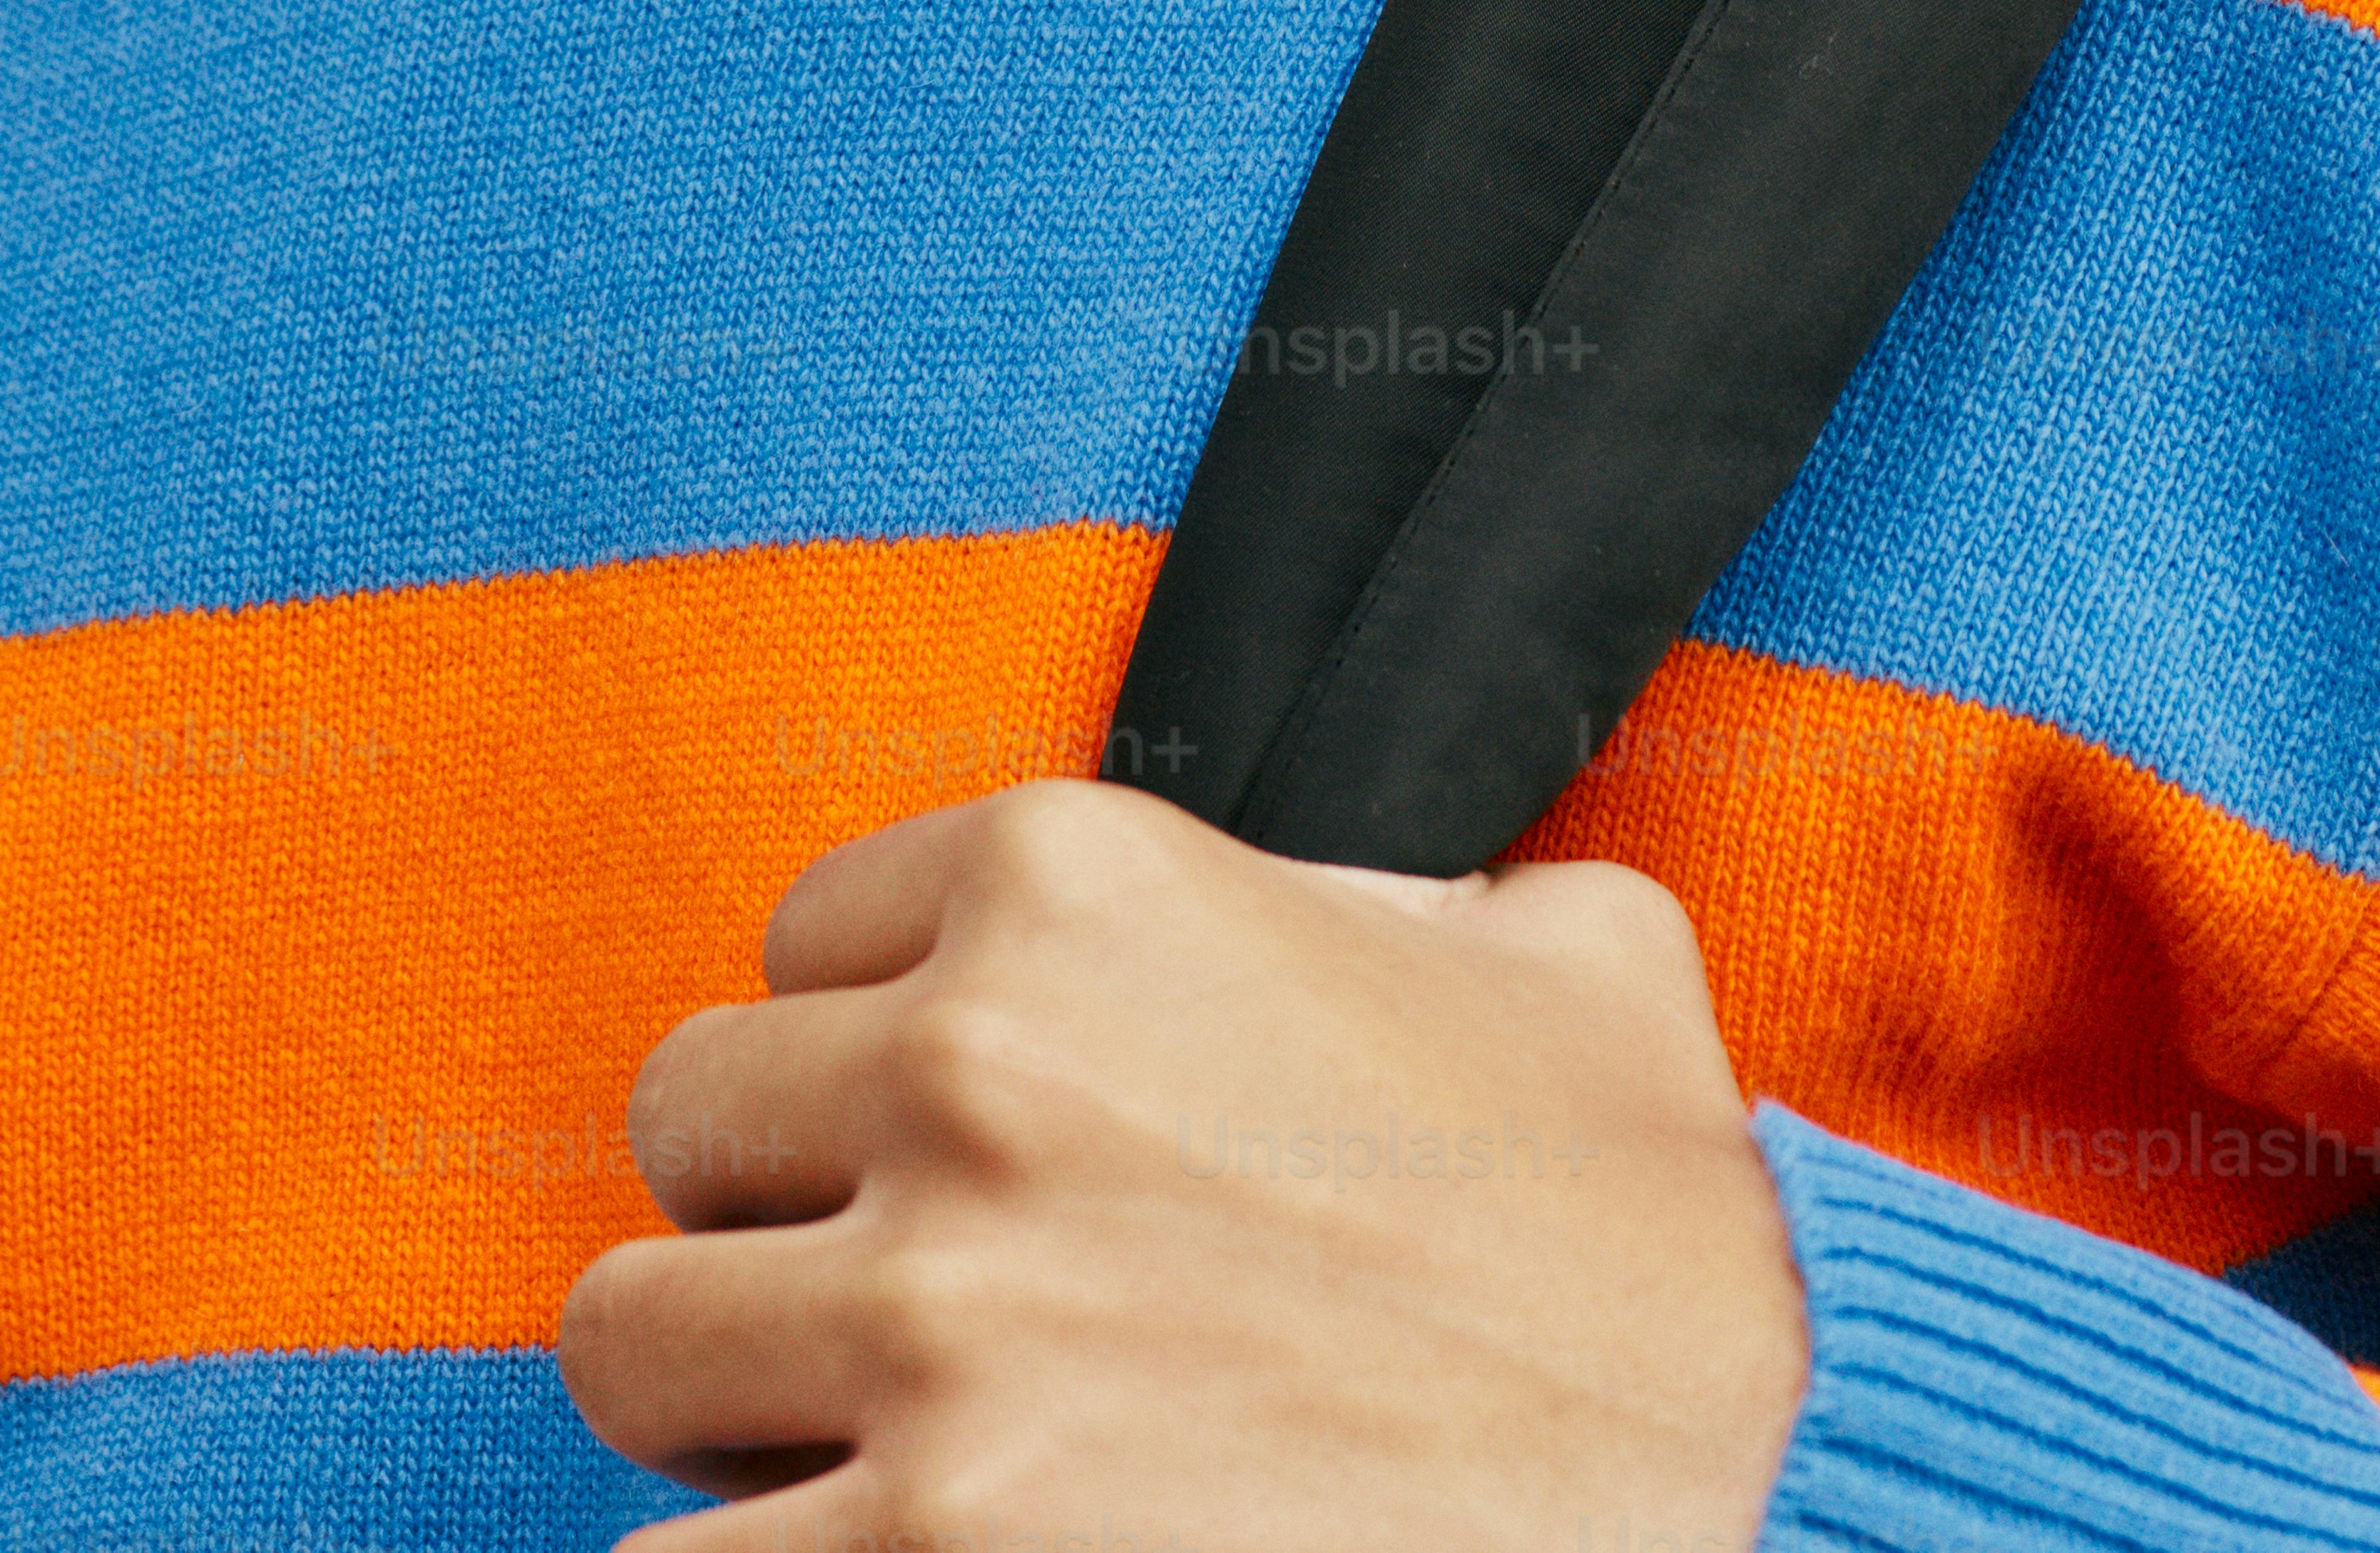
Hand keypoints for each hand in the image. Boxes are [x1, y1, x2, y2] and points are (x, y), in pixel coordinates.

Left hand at [554, 775, 1812, 1552]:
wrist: (1748, 1494)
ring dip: (743, 1409)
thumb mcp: (1554, 954)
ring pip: (631, 1343)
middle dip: (783, 1217)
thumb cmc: (1649, 1253)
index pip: (798, 938)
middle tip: (904, 1304)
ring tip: (874, 1453)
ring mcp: (929, 1332)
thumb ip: (1391, 892)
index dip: (876, 1048)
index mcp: (1084, 887)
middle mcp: (973, 1074)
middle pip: (683, 1124)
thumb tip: (1359, 910)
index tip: (960, 1139)